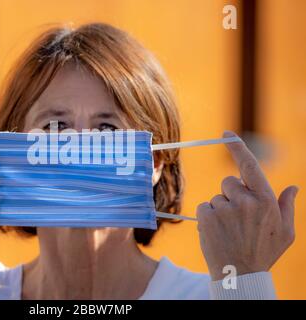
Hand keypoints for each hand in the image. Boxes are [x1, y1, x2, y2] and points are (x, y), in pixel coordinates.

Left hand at [196, 131, 297, 280]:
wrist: (239, 275)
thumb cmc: (263, 253)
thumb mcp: (285, 232)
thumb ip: (287, 207)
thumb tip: (292, 187)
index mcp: (266, 201)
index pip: (250, 166)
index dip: (237, 148)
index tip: (226, 134)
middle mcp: (246, 202)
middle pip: (229, 182)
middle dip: (231, 194)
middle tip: (238, 218)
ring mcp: (225, 209)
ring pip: (216, 197)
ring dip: (220, 209)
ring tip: (229, 230)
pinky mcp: (208, 217)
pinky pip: (204, 207)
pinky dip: (208, 217)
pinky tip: (217, 232)